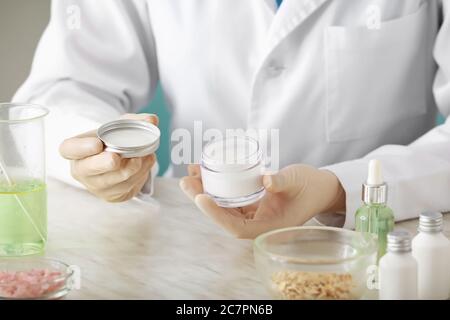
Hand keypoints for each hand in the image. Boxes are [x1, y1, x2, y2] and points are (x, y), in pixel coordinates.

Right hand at [59, 113, 157, 201]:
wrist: (118, 161)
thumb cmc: (114, 140)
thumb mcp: (122, 126)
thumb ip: (136, 121)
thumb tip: (151, 120)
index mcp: (76, 150)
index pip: (69, 149)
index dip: (81, 148)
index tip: (97, 143)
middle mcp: (82, 170)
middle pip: (88, 170)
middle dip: (103, 164)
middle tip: (116, 158)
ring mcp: (95, 186)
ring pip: (112, 181)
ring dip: (130, 169)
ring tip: (143, 156)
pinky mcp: (111, 196)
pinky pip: (126, 188)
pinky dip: (139, 176)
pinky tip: (145, 164)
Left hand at [180, 164, 345, 238]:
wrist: (320, 188)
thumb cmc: (311, 187)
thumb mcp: (298, 182)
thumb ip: (283, 181)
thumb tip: (267, 179)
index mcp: (268, 227)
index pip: (236, 228)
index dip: (217, 216)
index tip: (202, 198)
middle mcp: (257, 223)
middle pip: (223, 216)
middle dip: (202, 199)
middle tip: (186, 181)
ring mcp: (252, 213)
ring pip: (223, 206)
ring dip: (205, 190)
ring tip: (190, 173)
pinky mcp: (251, 203)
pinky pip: (229, 197)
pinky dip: (216, 185)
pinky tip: (205, 171)